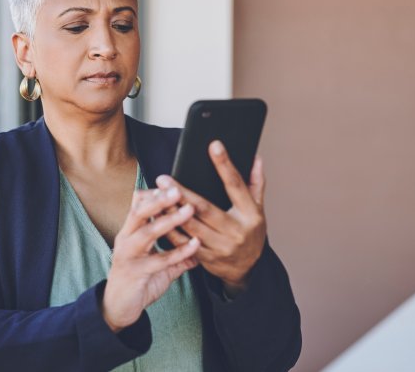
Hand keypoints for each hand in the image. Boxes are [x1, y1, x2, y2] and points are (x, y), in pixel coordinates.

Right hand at [102, 187, 200, 331]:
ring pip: (147, 232)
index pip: (137, 205)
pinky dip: (179, 251)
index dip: (153, 194)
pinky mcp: (136, 272)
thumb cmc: (137, 281)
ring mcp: (129, 255)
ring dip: (169, 220)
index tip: (171, 184)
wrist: (117, 308)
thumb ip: (176, 254)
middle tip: (177, 189)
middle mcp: (126, 239)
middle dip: (158, 199)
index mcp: (130, 233)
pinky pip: (159, 260)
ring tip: (188, 210)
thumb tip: (197, 244)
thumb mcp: (157, 264)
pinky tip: (195, 245)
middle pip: (139, 212)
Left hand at [158, 140, 266, 295]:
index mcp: (250, 215)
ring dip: (171, 212)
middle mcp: (235, 231)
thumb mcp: (258, 209)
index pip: (236, 185)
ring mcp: (220, 247)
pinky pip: (183, 243)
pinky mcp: (206, 258)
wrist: (247, 269)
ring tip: (156, 196)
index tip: (214, 145)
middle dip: (182, 193)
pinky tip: (157, 217)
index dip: (225, 165)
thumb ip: (255, 183)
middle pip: (205, 208)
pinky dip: (169, 230)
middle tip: (164, 179)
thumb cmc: (250, 232)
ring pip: (190, 227)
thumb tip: (255, 158)